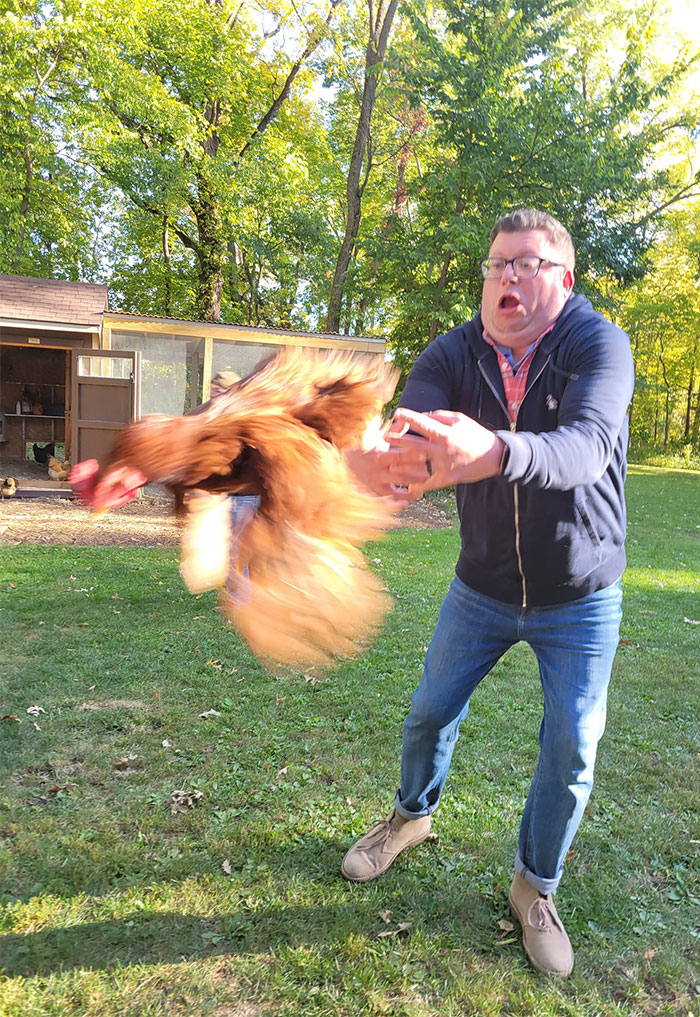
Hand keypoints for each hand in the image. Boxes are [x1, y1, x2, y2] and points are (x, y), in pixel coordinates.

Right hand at [344, 421, 422, 505]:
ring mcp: (375, 482)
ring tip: (421, 491)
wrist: (345, 458)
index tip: (423, 456)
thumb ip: (394, 430)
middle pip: (399, 474)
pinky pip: (385, 499)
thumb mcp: (378, 436)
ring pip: (394, 490)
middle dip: (413, 475)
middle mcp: (377, 470)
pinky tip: (406, 503)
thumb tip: (407, 420)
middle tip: (427, 474)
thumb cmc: (365, 444)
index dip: (410, 456)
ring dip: (408, 491)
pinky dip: (395, 503)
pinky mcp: (373, 490)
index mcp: (379, 454)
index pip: (398, 456)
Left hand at [386, 408, 504, 495]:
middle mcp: (442, 449)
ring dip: (402, 464)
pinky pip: (430, 483)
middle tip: (385, 437)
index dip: (408, 418)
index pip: (422, 423)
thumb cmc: (476, 434)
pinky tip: (409, 487)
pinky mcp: (448, 478)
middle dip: (397, 440)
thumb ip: (440, 416)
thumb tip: (422, 415)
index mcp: (445, 433)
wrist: (495, 456)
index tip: (396, 413)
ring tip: (390, 462)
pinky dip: (419, 486)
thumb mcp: (460, 420)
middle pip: (414, 444)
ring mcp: (444, 465)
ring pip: (418, 466)